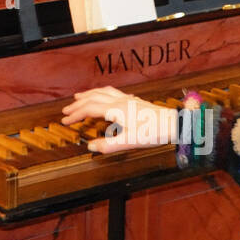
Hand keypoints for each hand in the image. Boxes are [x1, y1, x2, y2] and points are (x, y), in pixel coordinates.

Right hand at [61, 86, 178, 154]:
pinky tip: (105, 97)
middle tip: (66, 110)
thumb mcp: (130, 142)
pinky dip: (102, 93)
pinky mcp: (135, 101)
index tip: (64, 121)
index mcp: (116, 110)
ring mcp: (128, 99)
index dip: (75, 115)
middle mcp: (120, 101)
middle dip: (78, 103)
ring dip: (89, 94)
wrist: (175, 124)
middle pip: (93, 98)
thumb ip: (108, 145)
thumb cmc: (154, 132)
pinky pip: (113, 92)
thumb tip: (90, 147)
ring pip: (103, 92)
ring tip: (80, 96)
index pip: (89, 109)